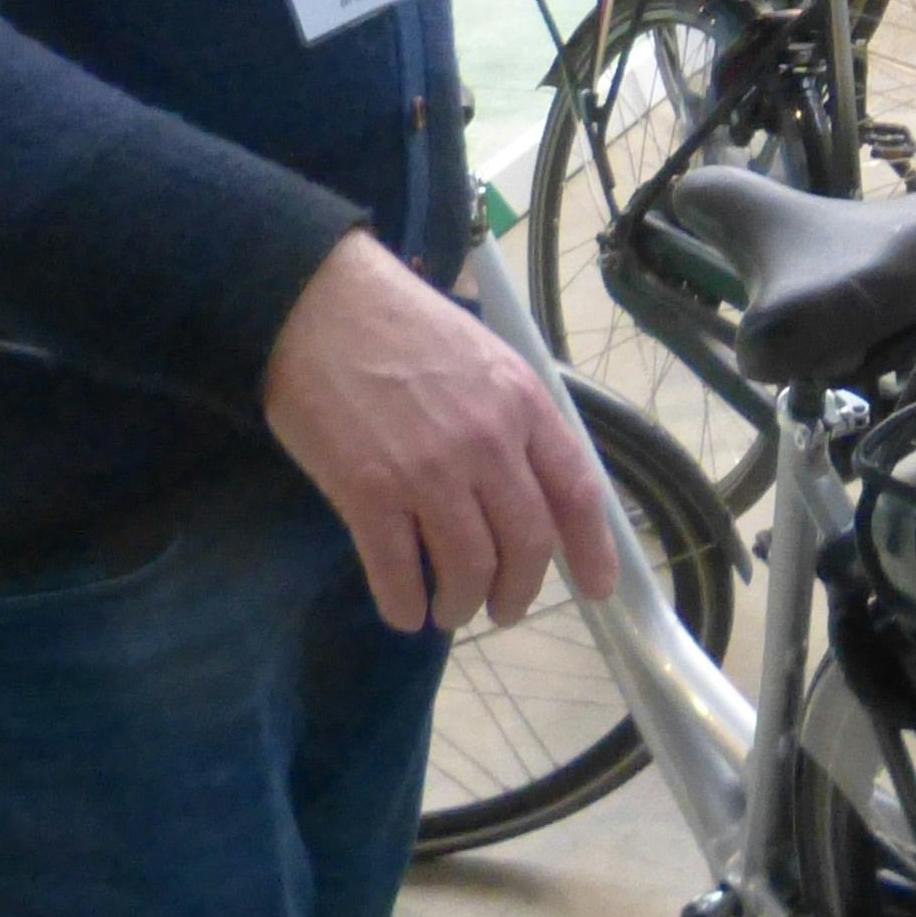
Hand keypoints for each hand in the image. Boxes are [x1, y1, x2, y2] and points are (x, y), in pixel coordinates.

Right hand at [261, 233, 621, 634]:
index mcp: (523, 403)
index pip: (577, 492)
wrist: (317, 305)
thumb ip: (514, 418)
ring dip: (462, 604)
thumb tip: (534, 489)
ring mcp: (429, 470)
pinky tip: (404, 611)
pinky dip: (405, 606)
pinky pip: (398, 574)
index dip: (593, 550)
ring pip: (468, 569)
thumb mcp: (484, 358)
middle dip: (519, 592)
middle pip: (527, 544)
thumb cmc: (400, 326)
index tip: (598, 588)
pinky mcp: (368, 492)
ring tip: (450, 610)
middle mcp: (488, 441)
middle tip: (503, 609)